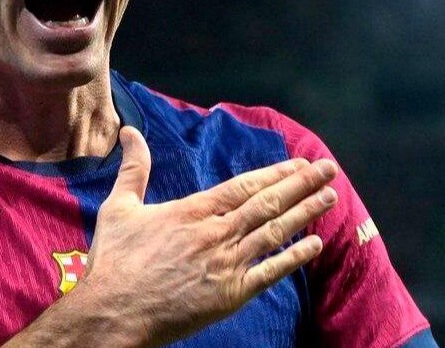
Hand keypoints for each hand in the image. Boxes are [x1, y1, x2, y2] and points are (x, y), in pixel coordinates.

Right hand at [76, 126, 337, 345]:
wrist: (115, 312)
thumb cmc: (114, 262)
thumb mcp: (119, 207)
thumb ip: (133, 169)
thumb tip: (129, 131)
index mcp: (192, 211)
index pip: (244, 186)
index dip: (275, 173)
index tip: (299, 162)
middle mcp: (215, 233)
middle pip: (267, 203)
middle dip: (301, 184)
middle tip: (328, 169)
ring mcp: (226, 264)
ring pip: (275, 233)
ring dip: (305, 214)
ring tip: (330, 198)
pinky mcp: (230, 295)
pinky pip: (270, 273)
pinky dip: (294, 258)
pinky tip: (315, 245)